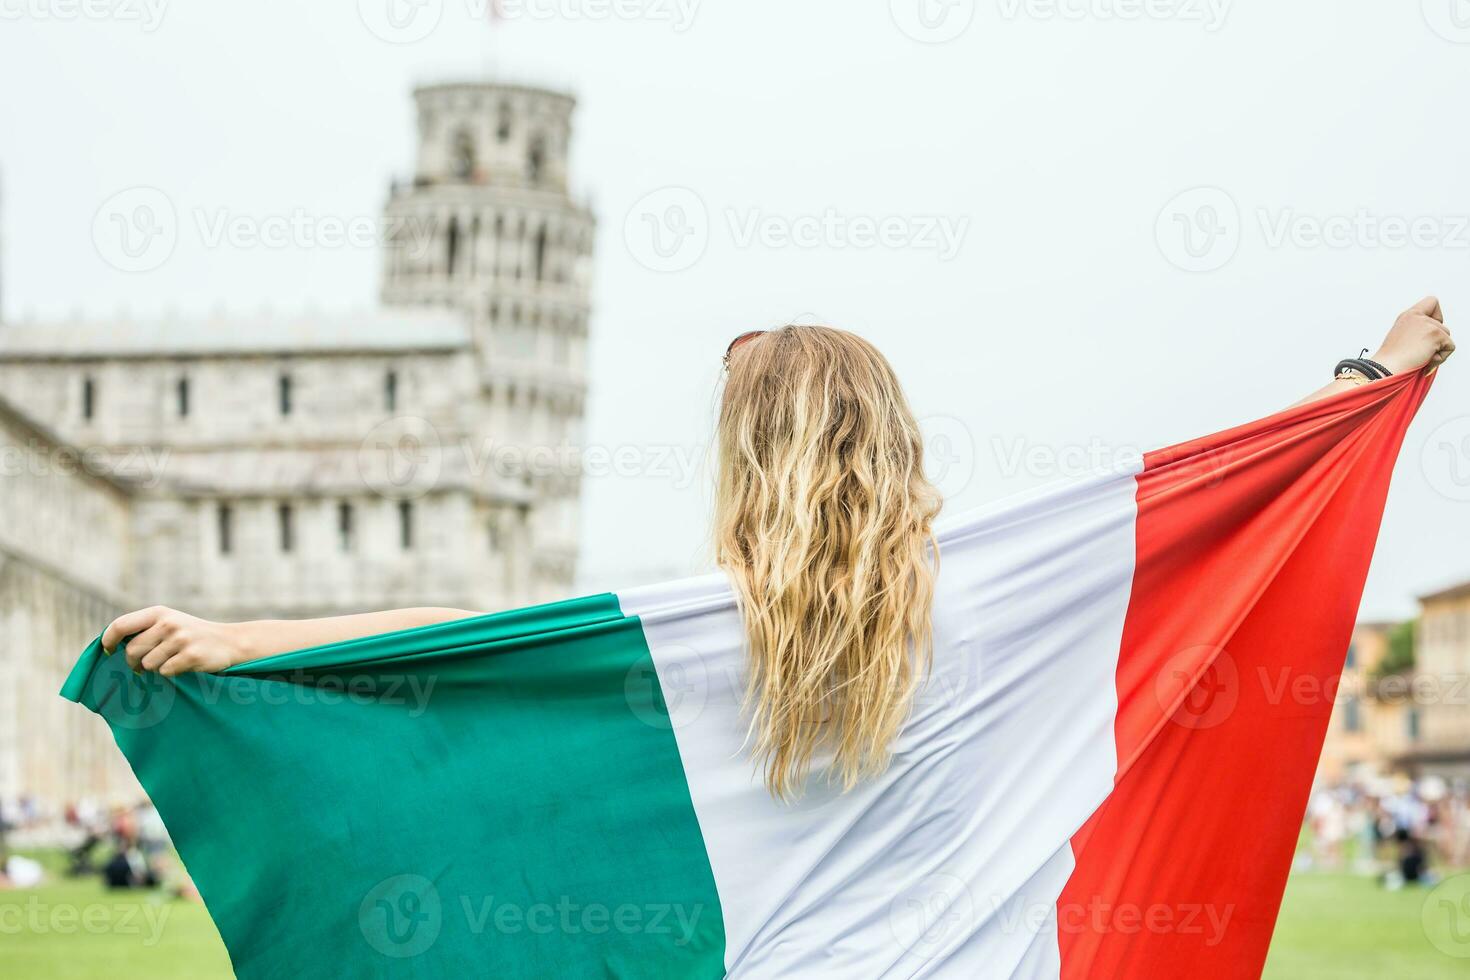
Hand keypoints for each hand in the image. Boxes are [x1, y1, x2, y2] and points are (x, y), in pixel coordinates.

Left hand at [102, 606, 249, 675]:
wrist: (229, 641)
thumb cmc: (190, 634)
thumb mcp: (168, 622)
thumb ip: (142, 629)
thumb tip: (109, 646)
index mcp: (158, 613)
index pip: (120, 625)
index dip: (109, 640)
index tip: (109, 651)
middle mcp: (168, 623)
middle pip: (132, 650)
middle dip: (133, 663)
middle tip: (141, 666)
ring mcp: (181, 639)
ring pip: (147, 664)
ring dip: (154, 668)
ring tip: (169, 661)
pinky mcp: (191, 656)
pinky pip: (165, 671)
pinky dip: (170, 672)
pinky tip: (182, 665)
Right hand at [1371, 297, 1454, 374]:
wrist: (1386, 369)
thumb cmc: (1391, 360)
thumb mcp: (1401, 337)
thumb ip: (1418, 330)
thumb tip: (1434, 340)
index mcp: (1407, 316)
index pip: (1431, 301)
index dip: (1435, 315)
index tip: (1426, 330)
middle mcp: (1417, 316)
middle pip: (1442, 325)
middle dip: (1435, 340)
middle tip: (1419, 350)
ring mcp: (1427, 324)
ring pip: (1446, 336)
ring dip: (1437, 350)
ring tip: (1420, 357)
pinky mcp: (1435, 334)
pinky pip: (1449, 347)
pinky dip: (1440, 358)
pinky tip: (1425, 360)